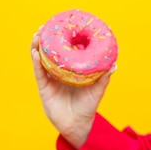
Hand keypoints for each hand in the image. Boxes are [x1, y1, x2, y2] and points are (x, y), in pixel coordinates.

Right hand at [31, 29, 114, 148]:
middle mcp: (59, 72)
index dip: (64, 38)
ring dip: (38, 46)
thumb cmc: (88, 106)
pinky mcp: (44, 87)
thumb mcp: (98, 90)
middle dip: (46, 39)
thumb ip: (104, 77)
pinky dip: (37, 62)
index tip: (62, 25)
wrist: (77, 125)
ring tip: (38, 35)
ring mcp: (51, 78)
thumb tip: (114, 64)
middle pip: (50, 52)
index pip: (66, 51)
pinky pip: (39, 73)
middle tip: (45, 27)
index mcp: (71, 69)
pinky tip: (36, 53)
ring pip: (41, 59)